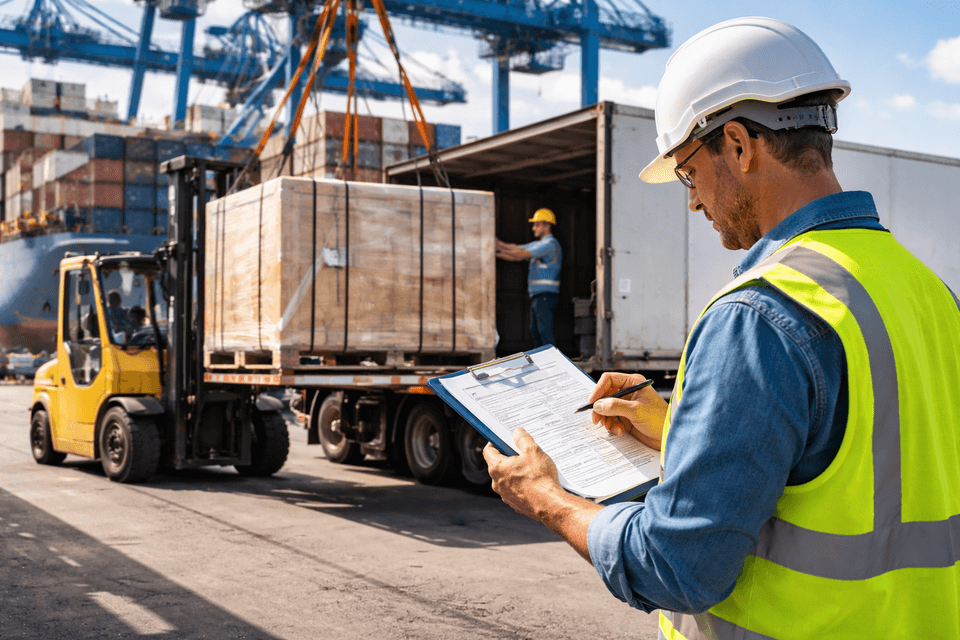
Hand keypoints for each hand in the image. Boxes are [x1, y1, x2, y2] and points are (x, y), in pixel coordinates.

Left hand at [483, 428, 602, 561]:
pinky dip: (522, 484)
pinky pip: (516, 489)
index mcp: (497, 468)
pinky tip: (535, 481)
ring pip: (507, 478)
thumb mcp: (533, 451)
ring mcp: (505, 495)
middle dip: (509, 457)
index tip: (504, 439)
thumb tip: (517, 432)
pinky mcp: (515, 504)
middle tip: (523, 452)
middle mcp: (497, 483)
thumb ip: (523, 439)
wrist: (550, 505)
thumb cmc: (540, 478)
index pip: (488, 451)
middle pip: (498, 464)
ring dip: (516, 472)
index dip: (495, 442)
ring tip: (532, 467)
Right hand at [588, 372, 667, 449]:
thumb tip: (597, 405)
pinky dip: (612, 426)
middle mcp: (628, 392)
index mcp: (632, 383)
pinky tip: (620, 431)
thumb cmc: (659, 419)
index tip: (592, 403)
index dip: (598, 390)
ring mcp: (626, 405)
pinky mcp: (626, 418)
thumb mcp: (636, 411)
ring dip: (606, 420)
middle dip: (600, 409)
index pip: (608, 380)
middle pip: (604, 396)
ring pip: (606, 409)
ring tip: (612, 428)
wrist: (669, 436)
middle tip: (596, 420)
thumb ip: (615, 406)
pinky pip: (612, 419)